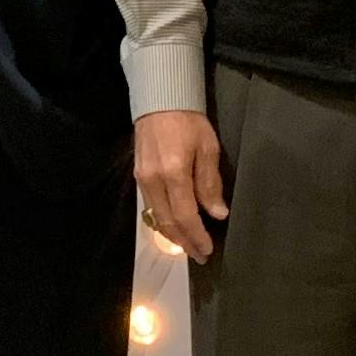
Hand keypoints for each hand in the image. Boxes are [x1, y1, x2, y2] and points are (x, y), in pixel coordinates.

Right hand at [135, 110, 227, 261]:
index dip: (197, 236)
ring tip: (188, 245)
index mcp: (174, 173)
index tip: (207, 250)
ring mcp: (142, 179)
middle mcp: (154, 180)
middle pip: (168, 223)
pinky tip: (173, 225)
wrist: (160, 100)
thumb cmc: (189, 120)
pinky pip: (150, 206)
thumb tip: (217, 213)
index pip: (186, 216)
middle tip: (199, 255)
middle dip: (185, 242)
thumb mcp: (208, 148)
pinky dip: (163, 221)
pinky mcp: (138, 176)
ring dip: (173, 235)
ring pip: (156, 217)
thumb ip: (210, 183)